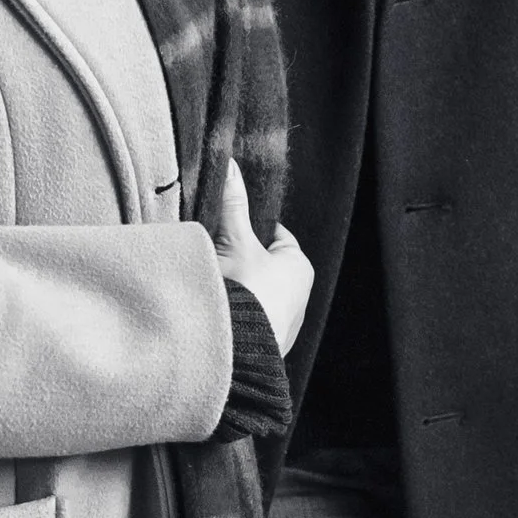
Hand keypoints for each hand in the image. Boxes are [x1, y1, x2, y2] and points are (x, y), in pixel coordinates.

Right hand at [214, 161, 314, 357]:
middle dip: (242, 262)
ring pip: (257, 295)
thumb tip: (231, 166)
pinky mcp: (269, 346)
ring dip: (239, 290)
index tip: (229, 231)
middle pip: (265, 266)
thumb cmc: (244, 291)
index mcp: (300, 266)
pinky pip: (252, 321)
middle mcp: (301, 296)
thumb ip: (233, 205)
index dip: (250, 231)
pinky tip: (220, 313)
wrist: (236, 351)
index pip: (275, 237)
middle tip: (217, 259)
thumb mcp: (235, 241)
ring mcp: (285, 324)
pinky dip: (238, 315)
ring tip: (216, 288)